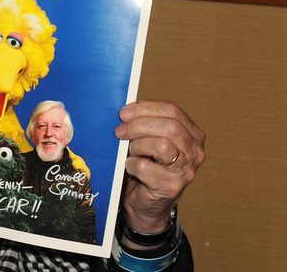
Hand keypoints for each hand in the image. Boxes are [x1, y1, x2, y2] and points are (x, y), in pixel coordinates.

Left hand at [115, 100, 205, 246]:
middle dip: (138, 125)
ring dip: (137, 146)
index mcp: (192, 135)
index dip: (146, 108)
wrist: (146, 204)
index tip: (124, 112)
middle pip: (170, 127)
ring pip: (162, 146)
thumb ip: (146, 124)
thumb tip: (126, 111)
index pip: (173, 111)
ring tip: (130, 152)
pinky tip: (130, 167)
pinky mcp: (172, 187)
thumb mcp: (149, 140)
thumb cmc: (146, 167)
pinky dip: (131, 164)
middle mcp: (195, 152)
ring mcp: (186, 171)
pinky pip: (145, 167)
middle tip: (119, 131)